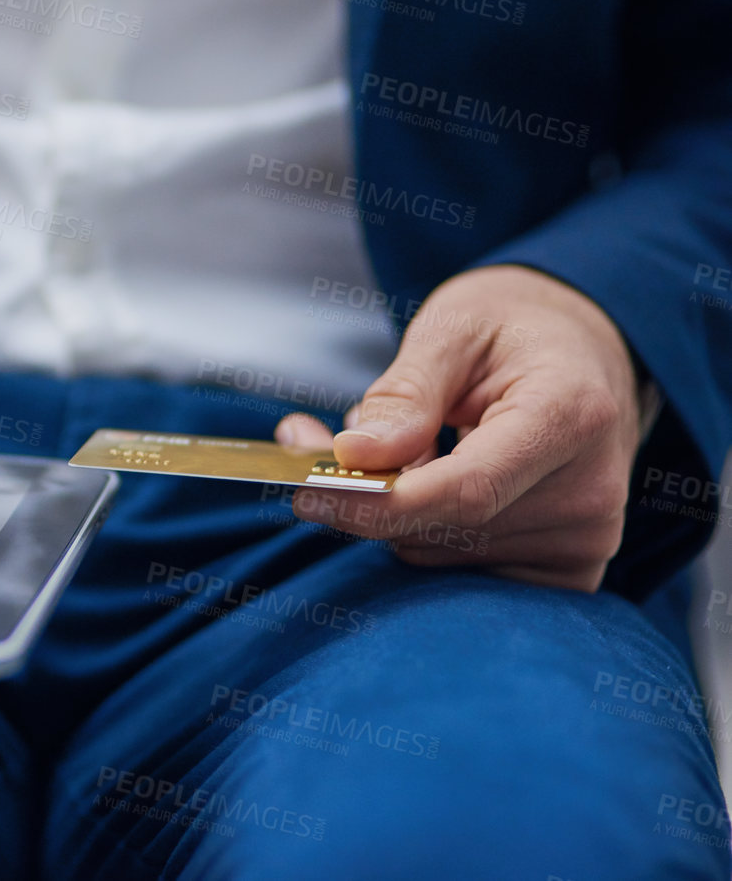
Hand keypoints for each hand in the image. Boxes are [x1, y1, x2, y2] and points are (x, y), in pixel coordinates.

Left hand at [275, 264, 642, 591]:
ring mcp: (586, 538)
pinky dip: (423, 529)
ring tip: (413, 442)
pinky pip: (460, 568)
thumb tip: (355, 456)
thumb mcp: (452, 329)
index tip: (307, 491)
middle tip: (328, 434)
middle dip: (368, 489)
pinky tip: (435, 478)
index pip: (466, 490)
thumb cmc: (515, 330)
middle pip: (441, 525)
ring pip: (436, 550)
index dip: (377, 501)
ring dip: (395, 506)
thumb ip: (404, 394)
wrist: (583, 353)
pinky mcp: (570, 570)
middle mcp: (591, 489)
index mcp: (572, 414)